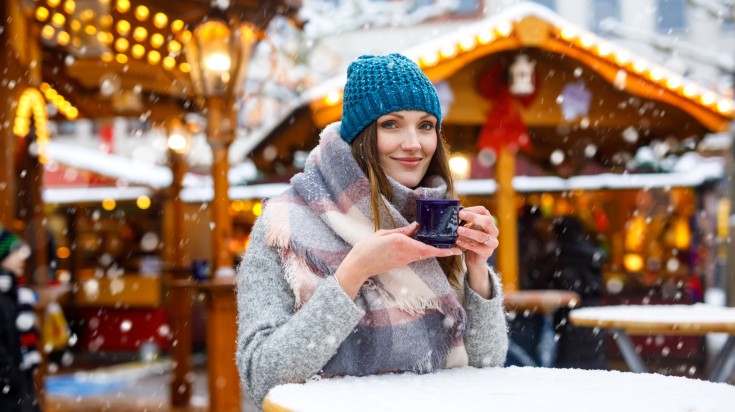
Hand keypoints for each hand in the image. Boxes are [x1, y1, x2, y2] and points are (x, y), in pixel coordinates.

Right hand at [335, 222, 461, 298]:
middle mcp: (407, 253)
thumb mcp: (385, 233)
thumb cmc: (368, 248)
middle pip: (430, 252)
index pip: (428, 248)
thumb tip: (416, 226)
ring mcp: (404, 260)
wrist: (359, 265)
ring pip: (424, 254)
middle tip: (456, 244)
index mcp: (403, 243)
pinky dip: (423, 249)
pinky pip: (416, 255)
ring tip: (444, 241)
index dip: (444, 250)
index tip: (456, 250)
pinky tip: (425, 243)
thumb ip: (403, 231)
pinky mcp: (401, 262)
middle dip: (443, 249)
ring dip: (434, 249)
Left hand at [456, 206, 498, 298]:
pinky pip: (476, 247)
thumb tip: (453, 213)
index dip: (472, 209)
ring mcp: (492, 242)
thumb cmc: (471, 240)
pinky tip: (457, 241)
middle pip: (487, 221)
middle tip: (460, 215)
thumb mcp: (469, 228)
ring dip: (469, 232)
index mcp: (489, 222)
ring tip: (458, 230)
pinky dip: (466, 243)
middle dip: (473, 217)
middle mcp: (493, 231)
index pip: (483, 211)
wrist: (474, 258)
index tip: (460, 210)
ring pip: (481, 236)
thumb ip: (464, 221)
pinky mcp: (487, 252)